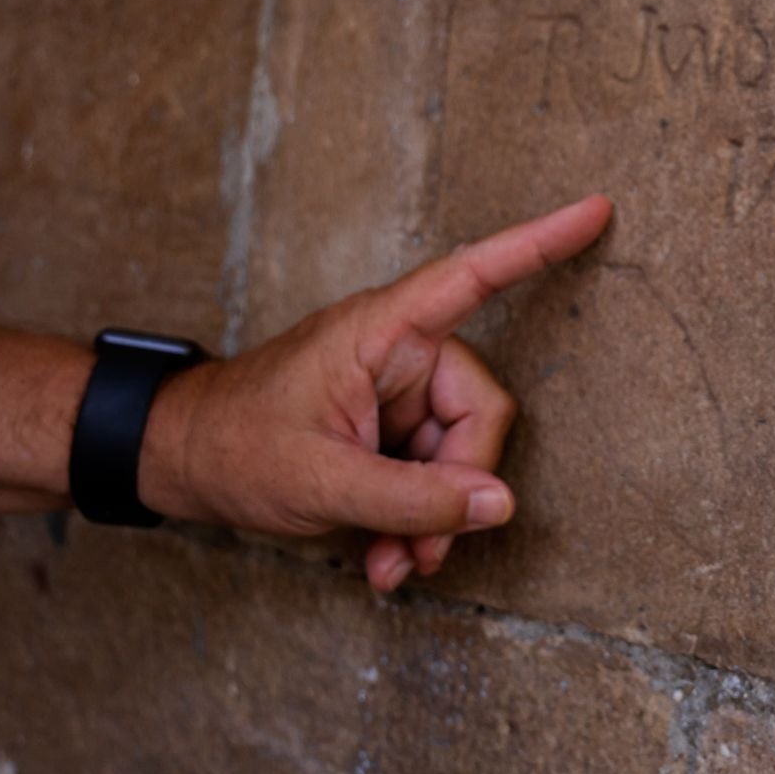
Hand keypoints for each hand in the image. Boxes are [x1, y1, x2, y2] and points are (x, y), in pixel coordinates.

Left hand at [137, 195, 611, 591]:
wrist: (178, 462)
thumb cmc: (233, 447)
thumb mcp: (319, 481)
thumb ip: (411, 498)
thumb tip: (498, 505)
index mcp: (383, 331)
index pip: (475, 275)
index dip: (539, 243)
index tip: (597, 209)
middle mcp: (400, 352)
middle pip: (478, 412)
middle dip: (457, 490)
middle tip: (421, 551)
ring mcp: (397, 392)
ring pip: (460, 454)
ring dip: (433, 520)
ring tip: (391, 564)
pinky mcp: (390, 429)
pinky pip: (434, 474)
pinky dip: (417, 522)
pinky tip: (385, 557)